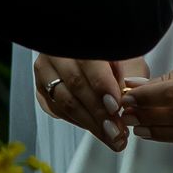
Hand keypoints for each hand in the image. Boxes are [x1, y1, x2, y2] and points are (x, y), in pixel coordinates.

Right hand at [32, 54, 147, 152]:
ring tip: (110, 136)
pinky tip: (95, 128)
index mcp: (81, 36)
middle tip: (117, 132)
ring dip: (89, 123)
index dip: (102, 87)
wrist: (92, 51)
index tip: (117, 107)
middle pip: (76, 85)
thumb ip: (130, 76)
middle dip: (99, 113)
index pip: (89, 63)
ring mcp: (46, 69)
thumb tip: (130, 100)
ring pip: (65, 101)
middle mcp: (58, 51)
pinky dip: (77, 121)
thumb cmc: (113, 53)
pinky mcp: (42, 87)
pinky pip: (56, 109)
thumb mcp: (128, 57)